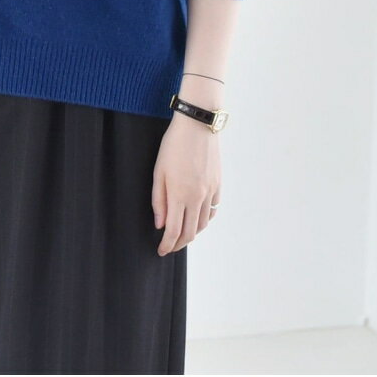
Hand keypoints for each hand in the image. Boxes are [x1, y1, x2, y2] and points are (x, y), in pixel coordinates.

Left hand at [151, 112, 221, 253]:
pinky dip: (205, 219)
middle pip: (190, 232)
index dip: (167, 245)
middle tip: (170, 246)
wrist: (197, 126)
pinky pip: (213, 210)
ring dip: (193, 233)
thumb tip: (160, 224)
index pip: (174, 231)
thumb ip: (159, 200)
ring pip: (204, 223)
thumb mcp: (158, 171)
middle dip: (179, 244)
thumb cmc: (173, 145)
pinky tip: (198, 218)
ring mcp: (210, 191)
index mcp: (180, 195)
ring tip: (182, 234)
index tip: (161, 251)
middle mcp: (197, 197)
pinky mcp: (218, 184)